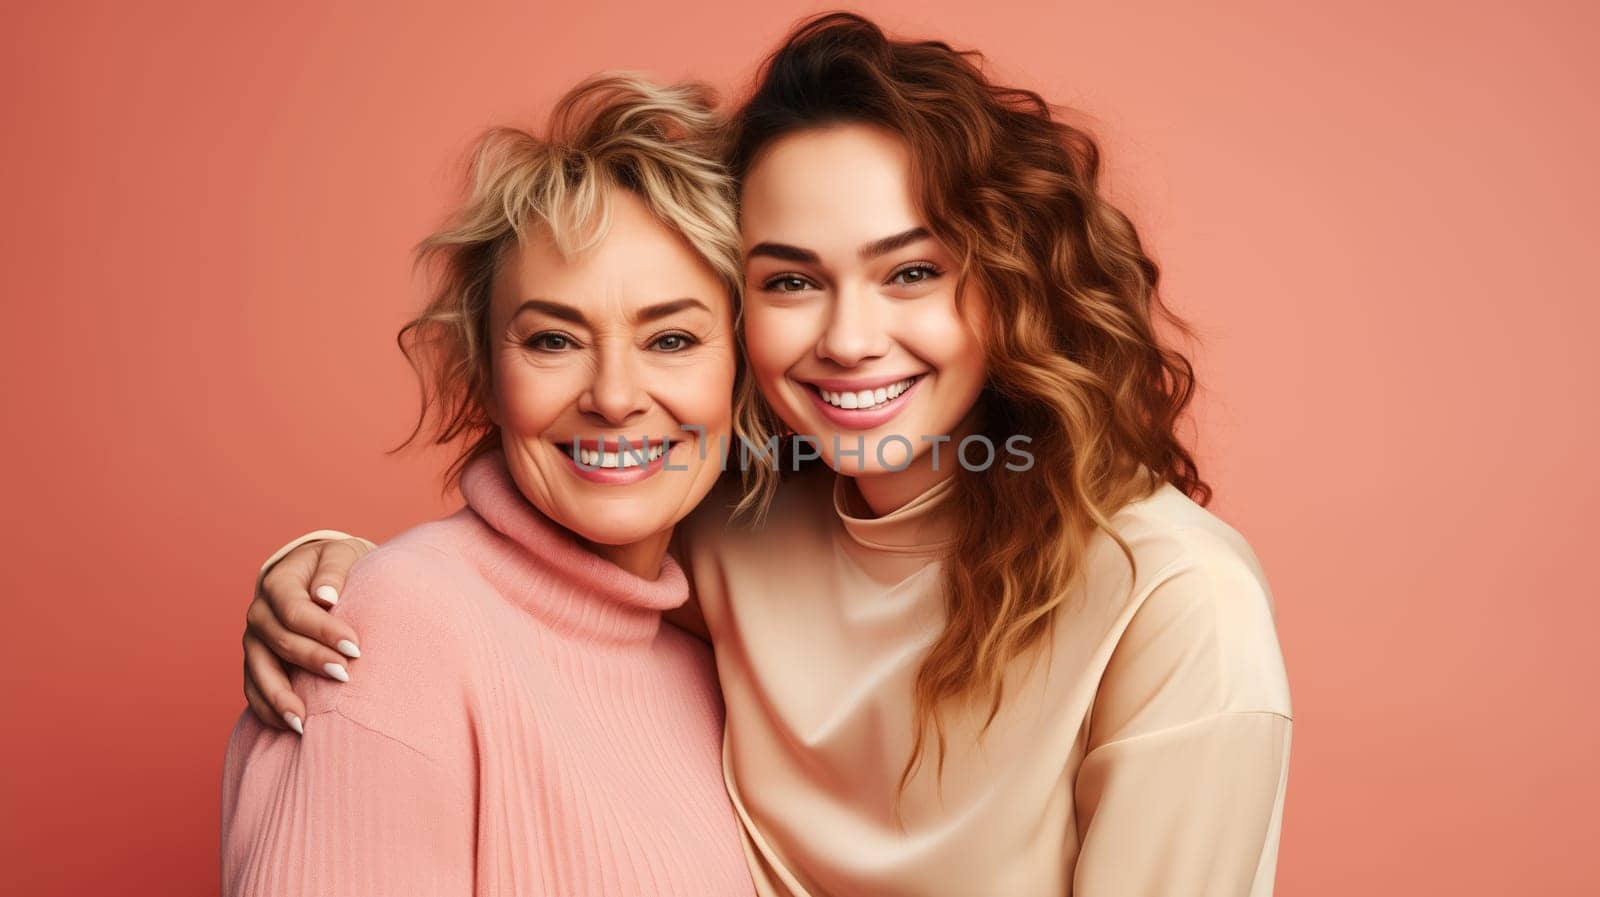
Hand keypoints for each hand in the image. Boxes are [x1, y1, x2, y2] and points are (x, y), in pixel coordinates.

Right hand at [243, 537, 371, 732]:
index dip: (323, 630)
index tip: (355, 648)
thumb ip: (333, 571)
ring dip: (281, 697)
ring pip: (259, 671)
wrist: (323, 578)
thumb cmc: (339, 566)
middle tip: (345, 676)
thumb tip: (326, 597)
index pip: (294, 609)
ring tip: (304, 722)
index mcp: (278, 582)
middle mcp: (260, 612)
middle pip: (279, 641)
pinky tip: (292, 727)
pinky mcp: (257, 663)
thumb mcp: (341, 555)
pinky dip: (269, 710)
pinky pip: (254, 690)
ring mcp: (254, 641)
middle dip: (312, 660)